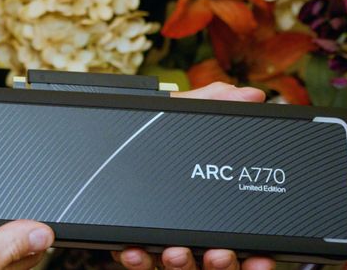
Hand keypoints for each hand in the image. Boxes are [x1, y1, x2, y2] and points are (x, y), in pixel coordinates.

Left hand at [112, 82, 274, 269]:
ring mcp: (162, 245)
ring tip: (177, 251)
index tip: (261, 255)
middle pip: (216, 262)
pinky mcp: (132, 250)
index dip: (255, 255)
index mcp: (207, 208)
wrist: (85, 150)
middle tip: (220, 254)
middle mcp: (190, 233)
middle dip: (222, 262)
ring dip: (184, 264)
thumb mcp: (170, 118)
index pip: (238, 239)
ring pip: (182, 268)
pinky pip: (139, 264)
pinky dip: (138, 259)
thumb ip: (204, 105)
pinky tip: (134, 252)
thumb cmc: (140, 136)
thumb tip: (248, 93)